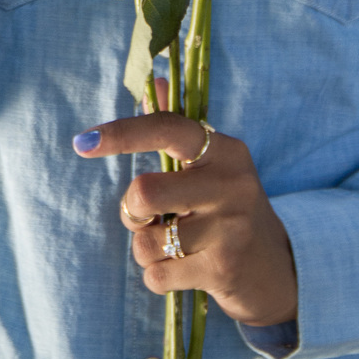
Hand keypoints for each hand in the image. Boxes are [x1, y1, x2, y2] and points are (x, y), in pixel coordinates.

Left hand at [72, 108, 297, 327]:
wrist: (275, 271)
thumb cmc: (229, 209)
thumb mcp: (213, 166)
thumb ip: (178, 129)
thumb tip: (155, 82)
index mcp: (226, 151)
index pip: (167, 128)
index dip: (121, 133)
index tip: (83, 142)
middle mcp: (230, 186)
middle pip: (144, 193)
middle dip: (131, 211)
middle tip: (148, 217)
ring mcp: (229, 230)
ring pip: (146, 241)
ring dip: (146, 248)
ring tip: (173, 247)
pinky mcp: (222, 271)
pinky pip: (156, 276)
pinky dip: (158, 276)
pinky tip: (183, 270)